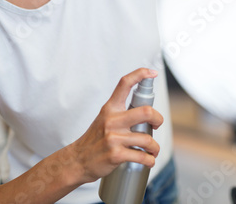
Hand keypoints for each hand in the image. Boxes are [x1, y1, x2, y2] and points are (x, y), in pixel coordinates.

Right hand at [68, 68, 163, 183]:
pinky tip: (149, 160)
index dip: (140, 74)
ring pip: (147, 139)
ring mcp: (113, 138)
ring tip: (153, 150)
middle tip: (157, 125)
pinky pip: (141, 156)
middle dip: (158, 119)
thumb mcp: (104, 118)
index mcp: (110, 108)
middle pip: (146, 112)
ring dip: (155, 147)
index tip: (152, 73)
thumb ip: (121, 112)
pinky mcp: (116, 155)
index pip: (124, 84)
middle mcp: (112, 120)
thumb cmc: (94, 140)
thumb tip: (145, 111)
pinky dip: (150, 160)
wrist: (77, 161)